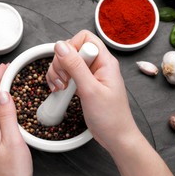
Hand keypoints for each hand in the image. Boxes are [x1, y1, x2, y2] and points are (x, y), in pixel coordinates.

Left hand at [0, 64, 31, 175]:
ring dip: (2, 93)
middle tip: (8, 70)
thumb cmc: (13, 173)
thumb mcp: (13, 141)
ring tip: (11, 82)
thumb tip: (2, 94)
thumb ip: (7, 117)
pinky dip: (7, 106)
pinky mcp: (2, 143)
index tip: (5, 66)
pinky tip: (14, 107)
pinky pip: (2, 118)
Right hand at [46, 30, 139, 153]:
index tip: (67, 64)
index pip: (85, 38)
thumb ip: (75, 66)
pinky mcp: (85, 84)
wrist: (116, 137)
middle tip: (64, 80)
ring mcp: (91, 75)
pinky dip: (60, 81)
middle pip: (72, 49)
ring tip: (61, 87)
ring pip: (67, 62)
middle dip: (61, 63)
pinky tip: (60, 90)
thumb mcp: (90, 90)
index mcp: (105, 61)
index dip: (71, 47)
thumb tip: (61, 46)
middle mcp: (98, 65)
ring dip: (58, 73)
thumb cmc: (111, 117)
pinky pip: (68, 75)